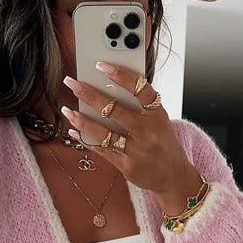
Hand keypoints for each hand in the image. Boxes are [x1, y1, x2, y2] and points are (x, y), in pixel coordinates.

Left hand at [61, 63, 201, 214]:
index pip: (140, 89)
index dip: (121, 76)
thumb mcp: (160, 120)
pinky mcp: (126, 166)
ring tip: (68, 111)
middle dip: (90, 95)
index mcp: (157, 115)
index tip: (102, 66)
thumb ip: (140, 106)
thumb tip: (109, 87)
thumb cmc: (163, 144)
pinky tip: (74, 131)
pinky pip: (101, 150)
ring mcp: (136, 150)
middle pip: (115, 110)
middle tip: (73, 84)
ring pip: (103, 133)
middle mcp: (148, 132)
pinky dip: (86, 139)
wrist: (174, 177)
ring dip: (82, 121)